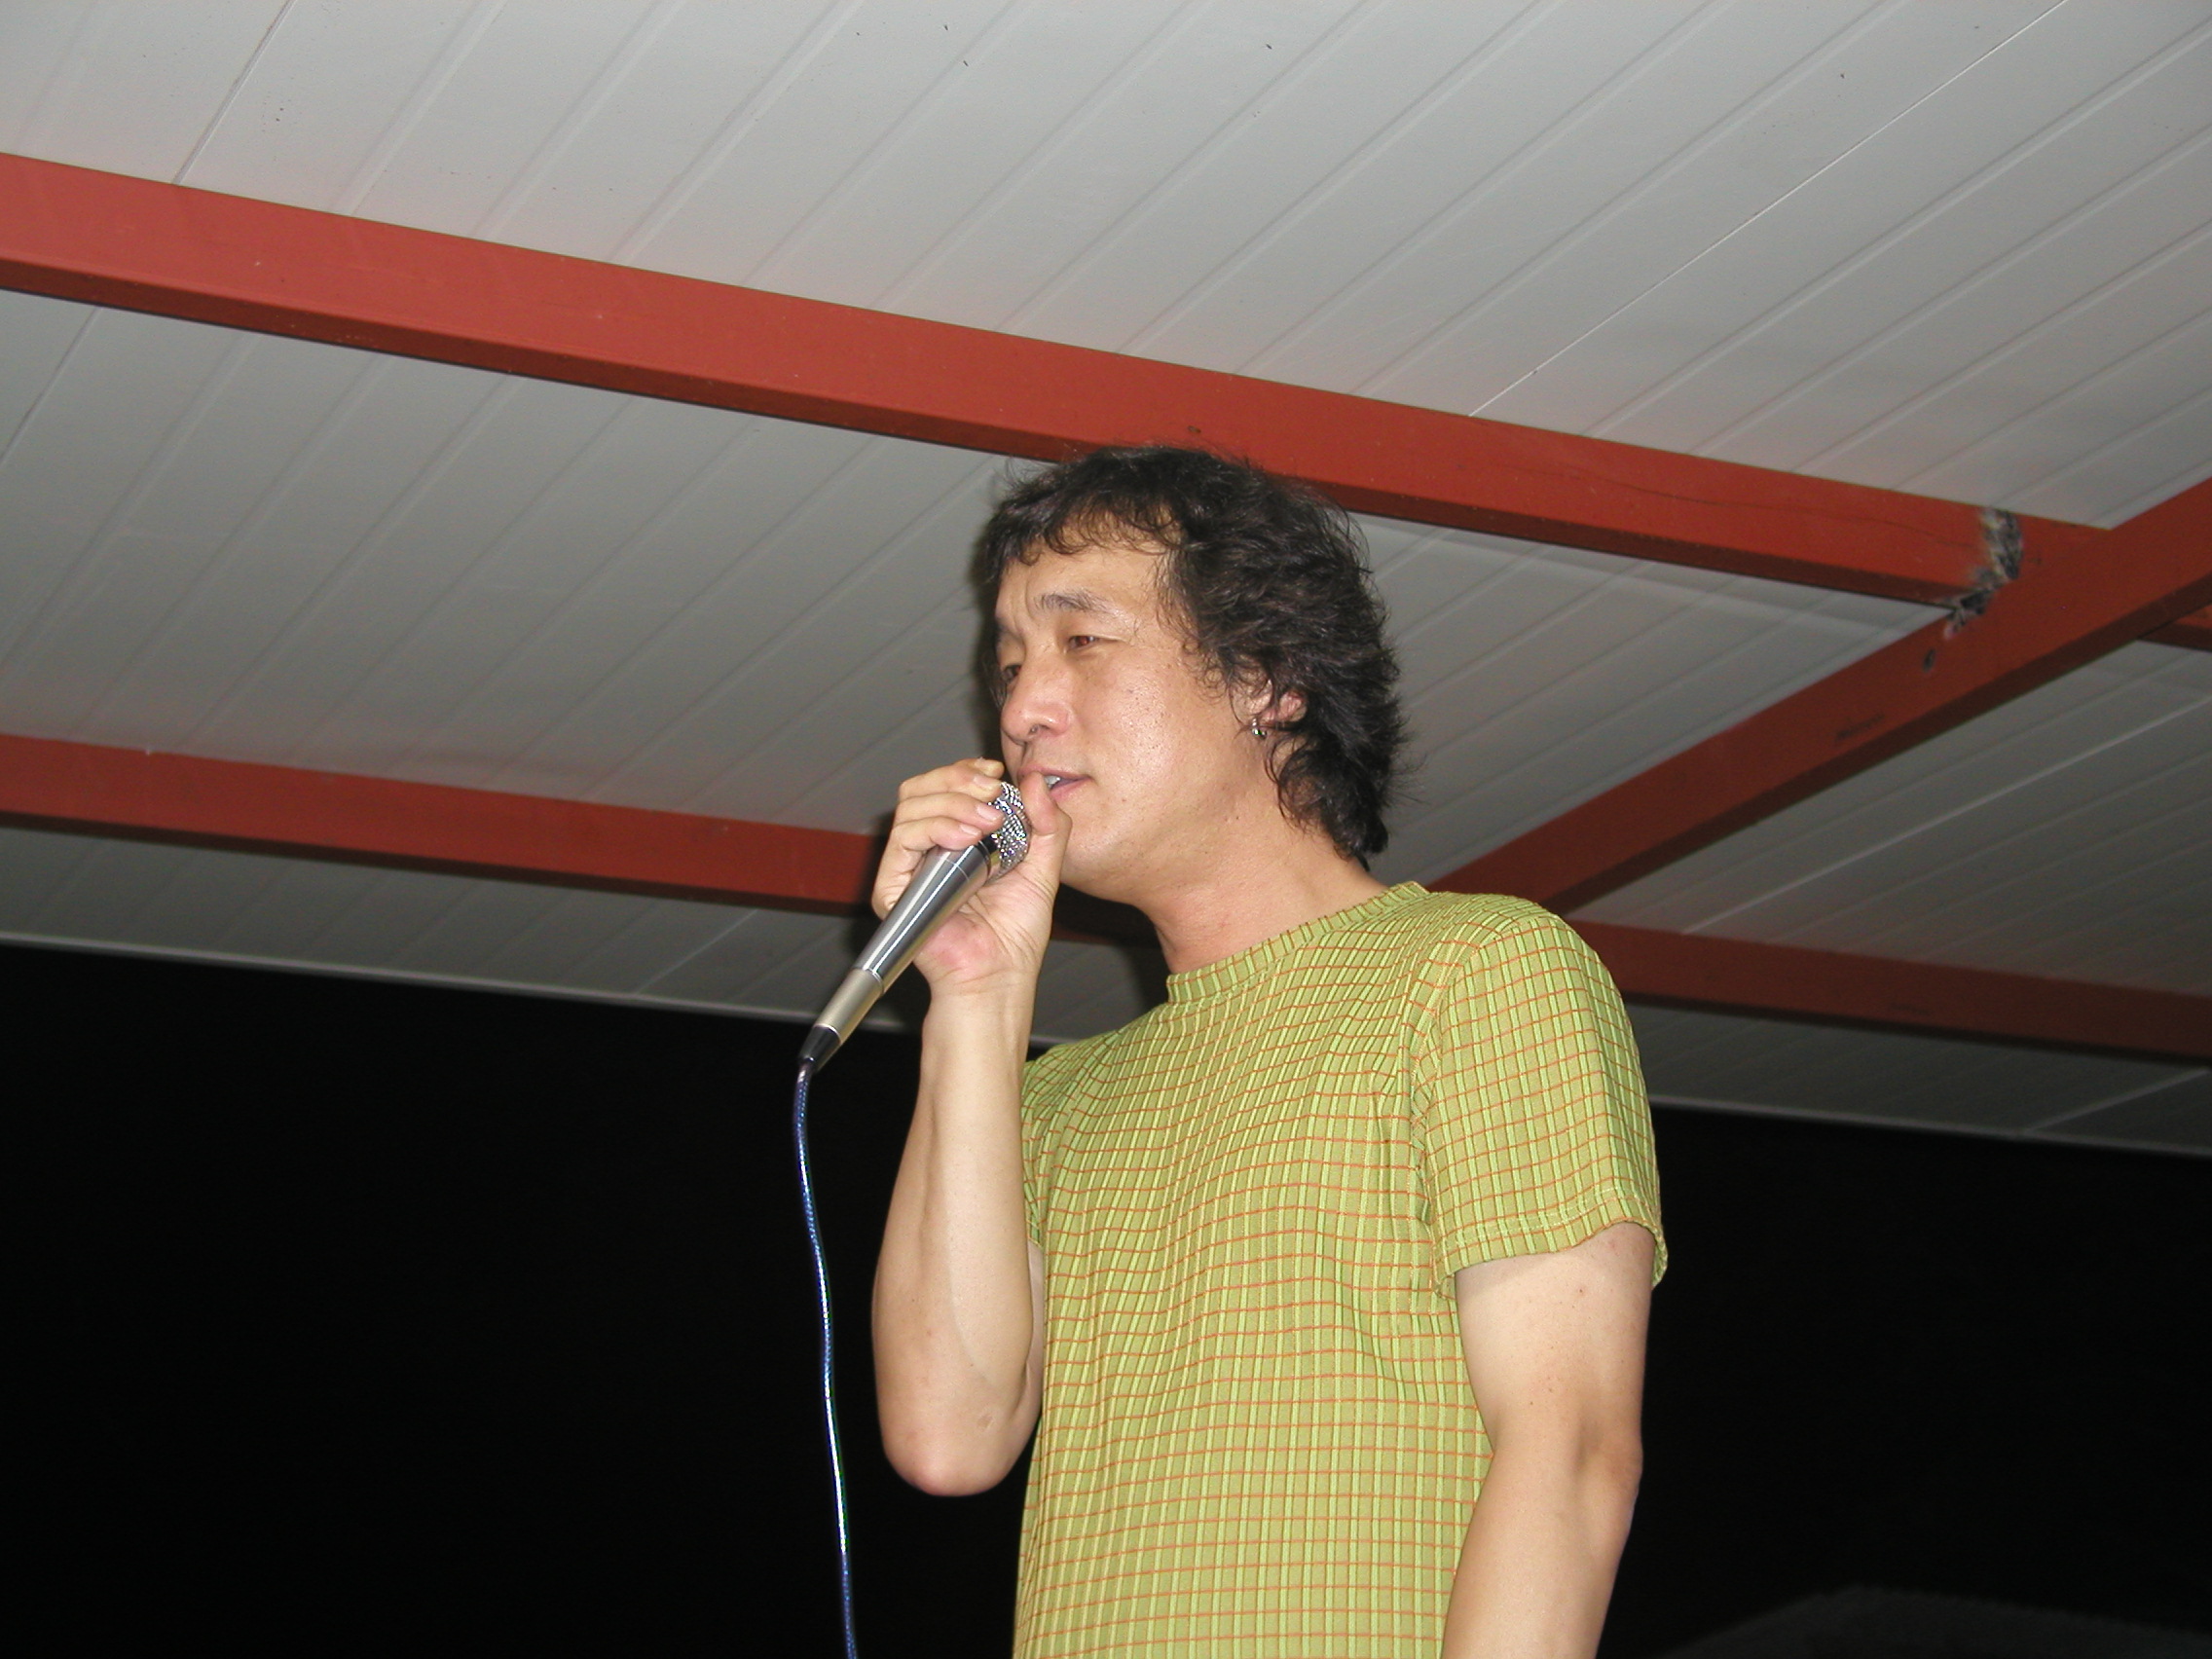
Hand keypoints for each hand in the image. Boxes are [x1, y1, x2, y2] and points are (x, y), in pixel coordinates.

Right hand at [874, 758, 1065, 994]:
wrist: (1000, 976)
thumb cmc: (1014, 935)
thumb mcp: (1044, 867)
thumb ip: (1048, 823)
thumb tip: (1036, 781)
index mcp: (956, 840)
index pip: (944, 787)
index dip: (965, 771)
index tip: (996, 773)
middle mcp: (927, 850)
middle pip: (920, 788)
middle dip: (957, 779)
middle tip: (993, 791)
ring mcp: (907, 869)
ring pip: (910, 807)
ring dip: (953, 803)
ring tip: (988, 821)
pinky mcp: (892, 889)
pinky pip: (901, 841)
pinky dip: (935, 828)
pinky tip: (966, 838)